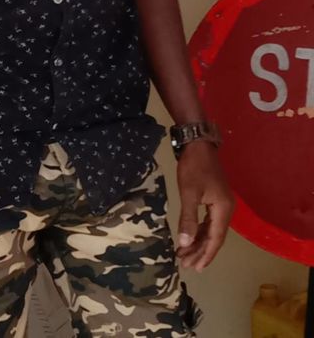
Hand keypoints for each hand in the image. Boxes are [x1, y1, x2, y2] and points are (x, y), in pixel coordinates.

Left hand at [175, 140, 234, 271]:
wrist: (198, 144)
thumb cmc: (194, 167)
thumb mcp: (189, 192)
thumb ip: (188, 219)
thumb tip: (186, 244)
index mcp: (223, 210)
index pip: (216, 239)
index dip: (206, 254)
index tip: (195, 268)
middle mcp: (226, 210)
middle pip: (214, 237)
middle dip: (201, 251)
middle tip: (186, 264)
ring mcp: (222, 204)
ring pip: (211, 230)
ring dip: (199, 242)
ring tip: (185, 254)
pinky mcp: (215, 199)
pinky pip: (209, 221)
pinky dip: (200, 231)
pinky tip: (191, 237)